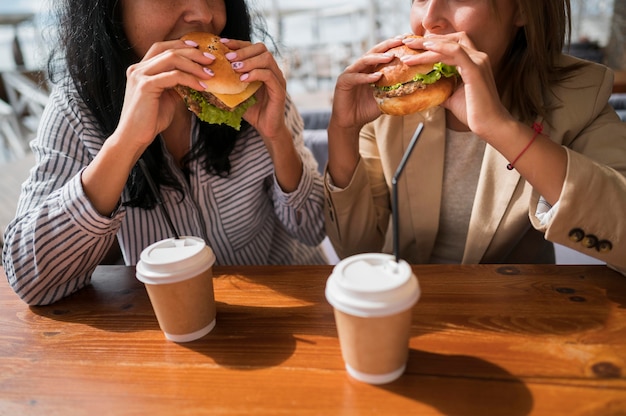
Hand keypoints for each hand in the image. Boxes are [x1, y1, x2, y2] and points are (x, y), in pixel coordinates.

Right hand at [81, 40, 214, 215]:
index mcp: (141, 69)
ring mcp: (140, 75)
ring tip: (210, 74)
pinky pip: (173, 76)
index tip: (200, 49)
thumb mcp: (167, 98)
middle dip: (193, 53)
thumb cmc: (151, 120)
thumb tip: (196, 78)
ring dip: (194, 65)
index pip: (162, 47)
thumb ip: (177, 85)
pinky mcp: (145, 86)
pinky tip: (202, 86)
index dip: (181, 45)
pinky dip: (190, 79)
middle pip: (169, 50)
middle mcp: (138, 68)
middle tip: (211, 59)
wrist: (135, 137)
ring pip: (172, 59)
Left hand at [222, 39, 288, 141]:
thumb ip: (228, 82)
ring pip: (266, 59)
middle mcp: (273, 70)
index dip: (238, 43)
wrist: (266, 128)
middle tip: (228, 58)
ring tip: (234, 68)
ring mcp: (278, 79)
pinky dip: (255, 74)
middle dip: (243, 50)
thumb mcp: (237, 93)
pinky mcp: (279, 90)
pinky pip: (269, 75)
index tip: (222, 44)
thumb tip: (206, 73)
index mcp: (263, 67)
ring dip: (248, 61)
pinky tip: (243, 80)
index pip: (252, 47)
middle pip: (262, 48)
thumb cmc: (252, 110)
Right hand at [329, 37, 404, 132]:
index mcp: (370, 69)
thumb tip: (415, 89)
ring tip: (390, 56)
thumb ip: (394, 91)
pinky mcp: (343, 82)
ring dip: (378, 58)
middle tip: (401, 40)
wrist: (350, 122)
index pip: (383, 53)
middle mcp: (360, 67)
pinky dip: (366, 77)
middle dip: (388, 45)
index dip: (394, 46)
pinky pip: (356, 77)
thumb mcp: (384, 99)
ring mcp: (351, 73)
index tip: (408, 40)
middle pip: (374, 52)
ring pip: (364, 61)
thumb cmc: (367, 110)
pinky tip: (377, 77)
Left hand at [401, 34, 514, 139]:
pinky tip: (427, 48)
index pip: (453, 45)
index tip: (416, 48)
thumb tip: (426, 91)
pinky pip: (456, 52)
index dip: (435, 43)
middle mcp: (478, 58)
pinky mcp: (475, 69)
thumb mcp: (452, 98)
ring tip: (410, 47)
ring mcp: (478, 62)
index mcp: (473, 63)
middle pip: (451, 39)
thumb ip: (441, 90)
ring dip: (428, 45)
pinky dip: (440, 48)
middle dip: (429, 40)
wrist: (489, 124)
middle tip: (408, 43)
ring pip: (450, 45)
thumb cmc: (473, 112)